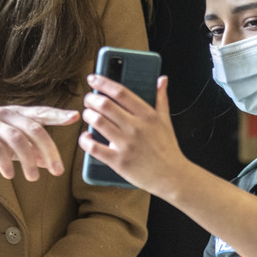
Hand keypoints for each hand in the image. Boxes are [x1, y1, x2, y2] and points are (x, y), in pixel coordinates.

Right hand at [0, 105, 78, 180]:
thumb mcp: (5, 144)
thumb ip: (26, 149)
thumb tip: (47, 160)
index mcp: (13, 114)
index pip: (40, 113)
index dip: (58, 114)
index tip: (76, 118)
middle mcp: (3, 114)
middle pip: (33, 128)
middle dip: (48, 150)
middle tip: (57, 170)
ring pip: (16, 138)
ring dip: (28, 159)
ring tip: (34, 177)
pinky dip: (4, 161)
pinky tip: (9, 175)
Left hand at [78, 74, 186, 195]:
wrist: (172, 177)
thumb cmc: (167, 148)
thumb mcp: (166, 121)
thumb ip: (161, 98)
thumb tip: (162, 79)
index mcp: (147, 115)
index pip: (121, 92)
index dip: (103, 82)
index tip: (93, 79)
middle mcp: (136, 128)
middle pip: (105, 105)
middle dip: (91, 99)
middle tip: (88, 99)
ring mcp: (126, 145)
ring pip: (97, 122)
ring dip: (87, 115)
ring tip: (87, 114)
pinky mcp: (118, 161)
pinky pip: (94, 148)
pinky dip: (85, 140)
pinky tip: (85, 137)